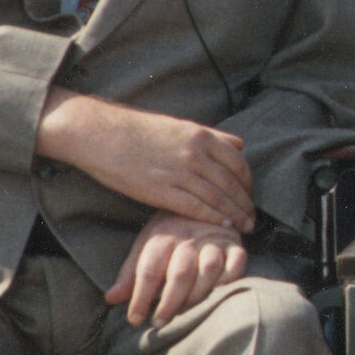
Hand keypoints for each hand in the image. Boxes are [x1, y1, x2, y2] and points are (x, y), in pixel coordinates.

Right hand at [36, 91, 254, 232]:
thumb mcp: (180, 126)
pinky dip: (213, 218)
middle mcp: (195, 153)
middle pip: (232, 183)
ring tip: (244, 228)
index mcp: (201, 136)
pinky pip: (196, 207)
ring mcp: (179, 172)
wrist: (101, 133)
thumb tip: (240, 144)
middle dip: (245, 204)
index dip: (248, 183)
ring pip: (218, 197)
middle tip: (253, 219)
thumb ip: (212, 136)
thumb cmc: (138, 130)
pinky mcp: (161, 190)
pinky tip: (223, 227)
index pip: (238, 162)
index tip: (250, 195)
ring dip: (235, 215)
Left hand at [104, 211, 250, 327]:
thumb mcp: (145, 246)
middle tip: (160, 322)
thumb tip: (111, 298)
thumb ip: (130, 274)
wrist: (202, 202)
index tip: (135, 318)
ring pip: (210, 268)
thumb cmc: (169, 232)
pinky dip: (230, 279)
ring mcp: (214, 240)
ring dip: (198, 294)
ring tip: (186, 313)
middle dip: (169, 301)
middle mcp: (189, 237)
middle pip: (180, 272)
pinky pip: (237, 262)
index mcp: (162, 236)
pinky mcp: (236, 244)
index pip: (149, 269)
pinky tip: (218, 293)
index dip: (141, 296)